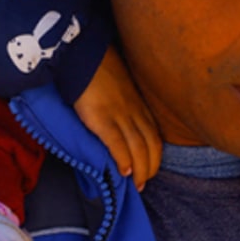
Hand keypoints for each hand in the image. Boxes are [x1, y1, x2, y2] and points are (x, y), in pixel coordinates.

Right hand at [72, 44, 161, 189]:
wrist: (84, 55)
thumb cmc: (100, 70)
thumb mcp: (120, 89)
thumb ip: (125, 106)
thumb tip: (121, 125)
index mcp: (138, 106)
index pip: (155, 137)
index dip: (155, 157)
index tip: (149, 171)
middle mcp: (133, 112)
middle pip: (150, 145)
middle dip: (149, 168)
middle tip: (142, 185)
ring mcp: (118, 114)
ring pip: (138, 147)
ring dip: (139, 170)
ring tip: (136, 185)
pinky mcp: (101, 117)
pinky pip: (116, 141)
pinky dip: (122, 158)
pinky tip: (123, 172)